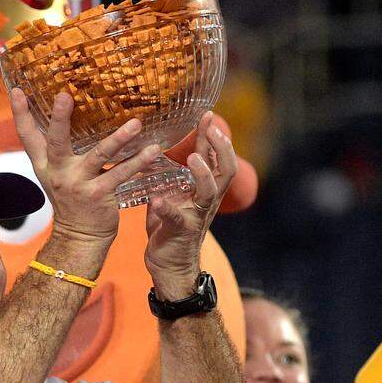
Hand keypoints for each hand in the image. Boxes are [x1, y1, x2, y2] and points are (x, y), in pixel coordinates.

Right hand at [10, 88, 161, 242]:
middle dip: (60, 118)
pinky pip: (121, 174)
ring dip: (119, 139)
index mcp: (45, 164)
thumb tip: (68, 112)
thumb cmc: (71, 199)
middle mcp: (58, 171)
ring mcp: (79, 183)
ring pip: (99, 155)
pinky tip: (153, 150)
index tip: (17, 90)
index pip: (27, 135)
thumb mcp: (56, 173)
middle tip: (64, 95)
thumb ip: (58, 149)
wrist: (80, 237)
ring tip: (136, 123)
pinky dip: (139, 162)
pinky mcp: (99, 194)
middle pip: (56, 141)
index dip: (20, 113)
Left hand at [144, 111, 238, 298]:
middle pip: (225, 170)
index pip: (215, 158)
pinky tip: (156, 200)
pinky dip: (167, 208)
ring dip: (203, 174)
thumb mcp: (174, 196)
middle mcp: (205, 201)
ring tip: (193, 158)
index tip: (208, 115)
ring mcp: (196, 216)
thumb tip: (161, 149)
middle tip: (212, 129)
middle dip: (220, 148)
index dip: (214, 136)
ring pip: (210, 192)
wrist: (170, 267)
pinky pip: (176, 218)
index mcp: (204, 190)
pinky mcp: (180, 232)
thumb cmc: (170, 228)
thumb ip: (174, 176)